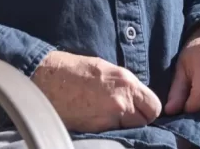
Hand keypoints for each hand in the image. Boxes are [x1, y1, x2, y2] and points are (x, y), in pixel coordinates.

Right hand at [31, 50, 161, 132]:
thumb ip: (123, 84)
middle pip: (144, 121)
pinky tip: (96, 119)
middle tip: (124, 113)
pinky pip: (111, 133)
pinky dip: (107, 129)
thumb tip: (135, 96)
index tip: (141, 108)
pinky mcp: (94, 130)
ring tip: (107, 115)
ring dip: (122, 125)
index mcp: (126, 83)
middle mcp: (121, 102)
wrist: (45, 78)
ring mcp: (107, 118)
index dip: (148, 108)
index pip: (154, 106)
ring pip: (128, 129)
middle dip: (137, 119)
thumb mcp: (105, 68)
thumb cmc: (73, 69)